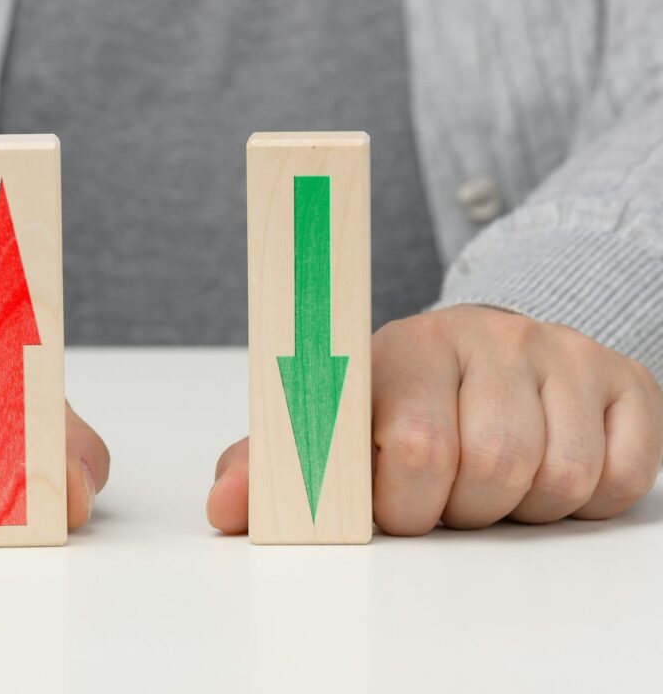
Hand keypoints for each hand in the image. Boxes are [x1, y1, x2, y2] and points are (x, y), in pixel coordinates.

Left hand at [207, 305, 662, 534]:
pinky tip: (543, 471)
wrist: (485, 345)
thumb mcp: (334, 420)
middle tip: (442, 493)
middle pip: (492, 468)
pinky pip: (621, 478)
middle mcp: (489, 336)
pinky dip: (581, 503)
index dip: (401, 503)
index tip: (390, 507)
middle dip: (458, 510)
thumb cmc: (401, 397)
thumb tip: (224, 509)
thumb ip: (278, 462)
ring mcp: (561, 353)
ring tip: (487, 480)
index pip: (414, 445)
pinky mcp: (623, 377)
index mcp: (405, 346)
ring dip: (517, 508)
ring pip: (557, 479)